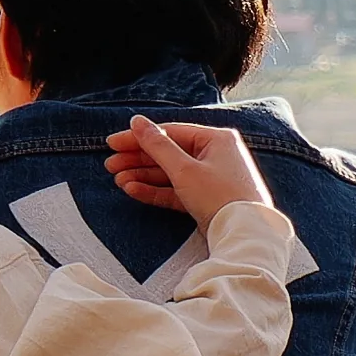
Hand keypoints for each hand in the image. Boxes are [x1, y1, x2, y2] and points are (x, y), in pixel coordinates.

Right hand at [106, 116, 269, 226]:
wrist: (244, 234)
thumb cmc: (221, 196)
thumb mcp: (184, 168)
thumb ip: (157, 145)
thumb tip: (138, 122)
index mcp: (215, 139)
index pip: (169, 133)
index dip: (139, 138)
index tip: (113, 143)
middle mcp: (214, 155)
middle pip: (167, 153)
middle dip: (137, 160)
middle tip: (110, 164)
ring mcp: (210, 178)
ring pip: (169, 173)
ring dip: (142, 176)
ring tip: (118, 180)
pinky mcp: (205, 199)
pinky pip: (175, 190)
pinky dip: (155, 190)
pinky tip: (133, 190)